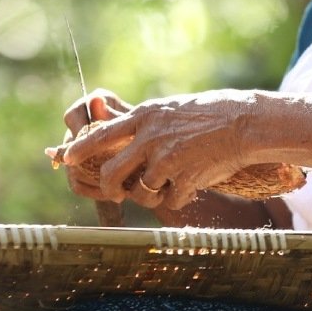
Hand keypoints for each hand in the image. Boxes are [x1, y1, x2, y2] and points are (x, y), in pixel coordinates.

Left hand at [60, 89, 258, 209]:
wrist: (244, 123)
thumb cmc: (210, 113)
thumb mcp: (171, 109)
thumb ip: (146, 124)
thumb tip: (119, 137)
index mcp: (146, 116)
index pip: (101, 134)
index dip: (81, 149)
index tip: (67, 159)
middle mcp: (151, 136)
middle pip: (112, 173)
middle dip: (111, 189)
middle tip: (117, 194)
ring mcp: (168, 158)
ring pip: (142, 193)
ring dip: (152, 196)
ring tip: (168, 185)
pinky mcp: (186, 178)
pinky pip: (170, 201)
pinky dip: (178, 198)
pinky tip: (192, 184)